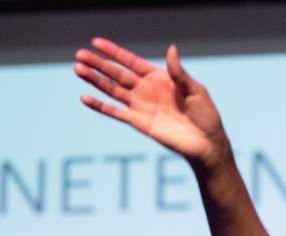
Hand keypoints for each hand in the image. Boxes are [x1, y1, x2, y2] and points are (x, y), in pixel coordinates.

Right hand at [74, 37, 229, 169]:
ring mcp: (141, 106)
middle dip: (98, 64)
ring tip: (78, 69)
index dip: (114, 52)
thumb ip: (179, 72)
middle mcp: (146, 90)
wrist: (206, 143)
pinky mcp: (139, 123)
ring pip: (112, 90)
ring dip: (95, 81)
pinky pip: (115, 113)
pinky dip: (100, 106)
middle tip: (79, 54)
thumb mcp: (195, 90)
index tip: (96, 42)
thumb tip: (171, 49)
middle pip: (117, 74)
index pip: (131, 61)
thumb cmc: (206, 115)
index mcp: (159, 78)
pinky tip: (85, 98)